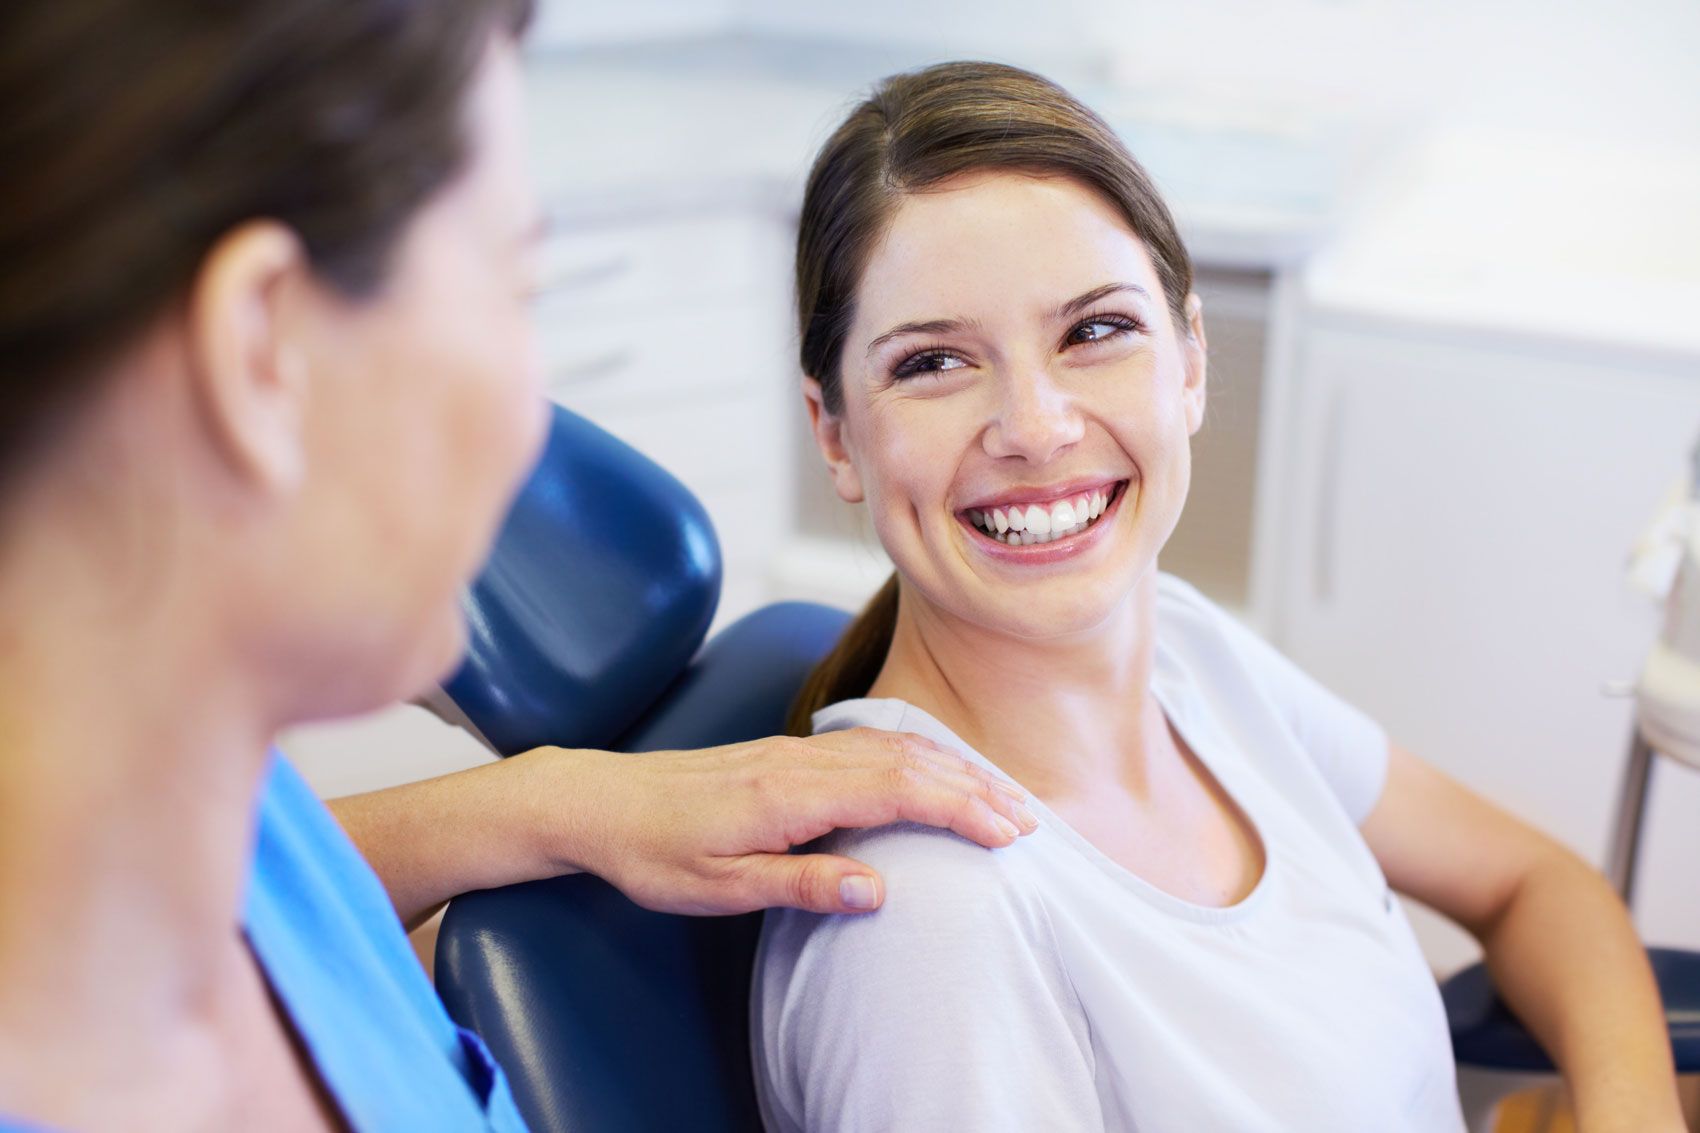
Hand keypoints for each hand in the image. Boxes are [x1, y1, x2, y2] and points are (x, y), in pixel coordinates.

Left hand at [515, 729, 1038, 915]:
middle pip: (909, 761)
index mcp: (790, 793)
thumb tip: (878, 888)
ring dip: (952, 768)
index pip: (898, 790)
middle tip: (1029, 821)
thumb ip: (799, 884)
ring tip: (1000, 796)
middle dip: (974, 788)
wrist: (599, 800)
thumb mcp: (718, 886)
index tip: (1009, 833)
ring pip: (893, 746)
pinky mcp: (788, 752)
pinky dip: (917, 755)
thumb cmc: (653, 852)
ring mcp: (796, 750)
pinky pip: (868, 743)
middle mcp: (801, 760)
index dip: (961, 809)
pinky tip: (935, 768)